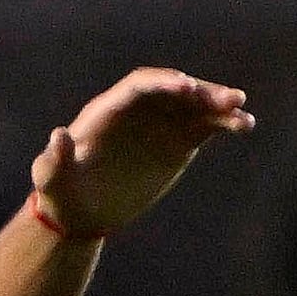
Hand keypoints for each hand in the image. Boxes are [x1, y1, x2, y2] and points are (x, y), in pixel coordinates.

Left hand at [29, 67, 253, 244]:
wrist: (80, 212)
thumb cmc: (61, 192)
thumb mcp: (51, 178)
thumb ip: (55, 158)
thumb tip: (59, 135)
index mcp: (109, 111)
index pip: (140, 87)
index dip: (163, 83)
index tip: (187, 87)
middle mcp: (138, 112)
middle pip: (173, 92)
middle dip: (200, 92)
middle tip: (229, 98)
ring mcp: (159, 126)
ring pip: (193, 106)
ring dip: (219, 105)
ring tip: (243, 112)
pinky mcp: (176, 144)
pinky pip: (203, 127)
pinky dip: (223, 124)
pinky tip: (244, 126)